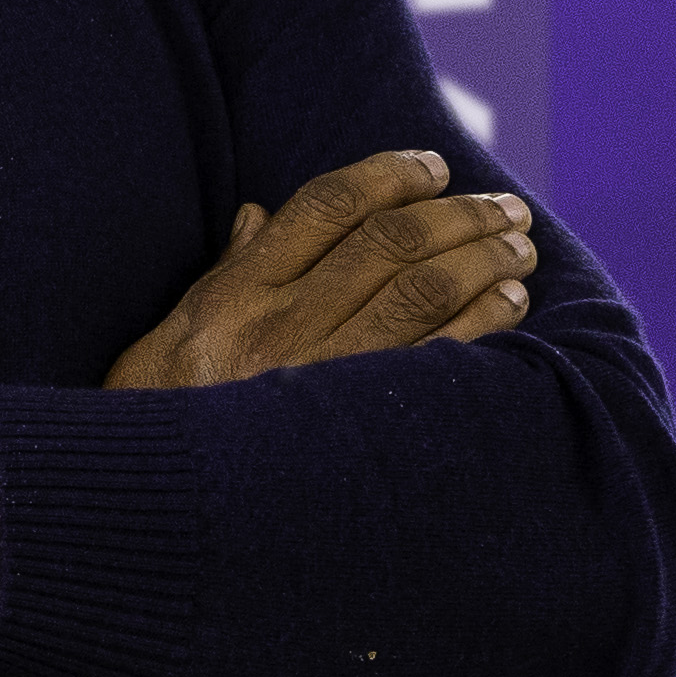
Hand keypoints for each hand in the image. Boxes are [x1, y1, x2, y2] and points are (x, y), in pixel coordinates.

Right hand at [106, 149, 536, 389]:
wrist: (156, 510)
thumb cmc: (164, 415)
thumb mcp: (175, 332)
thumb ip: (226, 270)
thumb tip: (257, 215)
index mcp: (238, 293)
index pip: (326, 206)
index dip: (389, 174)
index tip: (433, 166)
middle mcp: (282, 324)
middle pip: (391, 241)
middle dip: (459, 214)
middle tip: (505, 206)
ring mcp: (322, 375)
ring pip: (423, 290)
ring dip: (483, 259)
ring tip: (519, 246)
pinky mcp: (359, 428)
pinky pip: (440, 358)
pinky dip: (485, 321)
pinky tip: (512, 303)